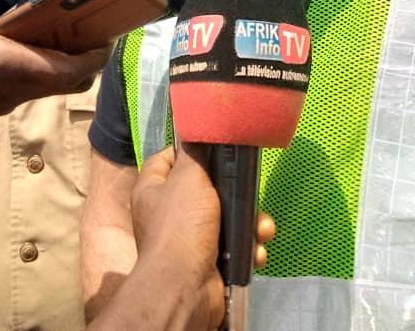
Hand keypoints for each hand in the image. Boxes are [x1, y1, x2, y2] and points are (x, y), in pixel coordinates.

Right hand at [0, 0, 107, 139]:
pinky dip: (41, 66)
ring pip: (52, 85)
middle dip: (88, 53)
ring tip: (62, 23)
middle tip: (88, 20)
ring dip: (65, 60)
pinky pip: (32, 86)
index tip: (110, 28)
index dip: (99, 52)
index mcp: (7, 63)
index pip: (73, 69)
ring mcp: (5, 102)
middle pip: (72, 80)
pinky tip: (28, 36)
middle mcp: (14, 88)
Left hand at [129, 145, 276, 330]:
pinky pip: (232, 244)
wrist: (185, 286)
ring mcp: (188, 238)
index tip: (215, 146)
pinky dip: (247, 246)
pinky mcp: (208, 259)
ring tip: (261, 227)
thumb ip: (194, 151)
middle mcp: (167, 212)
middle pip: (205, 188)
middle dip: (234, 191)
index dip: (190, 149)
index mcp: (153, 189)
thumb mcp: (188, 176)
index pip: (167, 157)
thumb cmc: (181, 225)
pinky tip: (255, 249)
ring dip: (248, 222)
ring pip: (225, 217)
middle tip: (249, 190)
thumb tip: (196, 128)